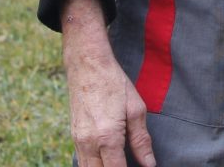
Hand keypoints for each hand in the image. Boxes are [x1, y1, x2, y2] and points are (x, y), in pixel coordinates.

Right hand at [61, 0, 155, 166]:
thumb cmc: (115, 84)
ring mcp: (77, 142)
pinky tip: (108, 160)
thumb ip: (141, 140)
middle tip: (131, 164)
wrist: (87, 66)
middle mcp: (88, 144)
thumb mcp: (136, 109)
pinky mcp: (74, 138)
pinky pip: (82, 162)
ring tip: (121, 161)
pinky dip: (94, 165)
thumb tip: (149, 164)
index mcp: (107, 137)